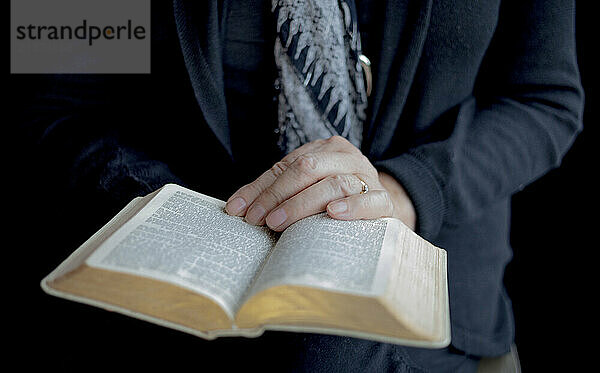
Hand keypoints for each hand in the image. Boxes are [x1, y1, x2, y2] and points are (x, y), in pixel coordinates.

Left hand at [225, 136, 416, 230]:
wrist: (381, 209)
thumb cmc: (336, 200)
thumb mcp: (306, 189)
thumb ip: (275, 193)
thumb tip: (235, 208)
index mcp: (326, 149)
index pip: (287, 166)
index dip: (261, 189)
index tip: (239, 211)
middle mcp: (347, 157)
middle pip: (308, 169)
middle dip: (277, 195)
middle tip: (258, 219)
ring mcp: (367, 177)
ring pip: (333, 184)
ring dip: (302, 204)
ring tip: (279, 222)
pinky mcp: (383, 200)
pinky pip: (368, 201)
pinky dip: (350, 207)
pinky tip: (332, 214)